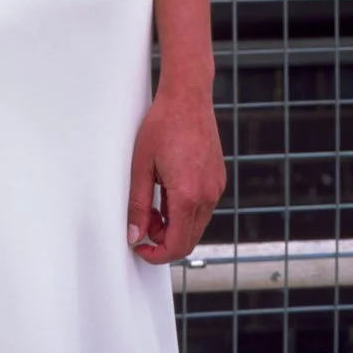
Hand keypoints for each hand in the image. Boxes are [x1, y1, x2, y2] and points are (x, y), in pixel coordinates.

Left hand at [127, 84, 225, 263]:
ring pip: (196, 225)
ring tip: (154, 203)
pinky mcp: (218, 179)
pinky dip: (185, 211)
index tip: (141, 247)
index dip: (156, 254)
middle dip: (164, 240)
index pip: (177, 245)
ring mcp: (216, 187)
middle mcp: (208, 195)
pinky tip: (168, 191)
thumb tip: (135, 234)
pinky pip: (202, 208)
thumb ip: (137, 204)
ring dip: (174, 225)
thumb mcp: (141, 166)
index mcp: (188, 195)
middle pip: (189, 239)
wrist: (187, 97)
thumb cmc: (163, 124)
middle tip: (143, 222)